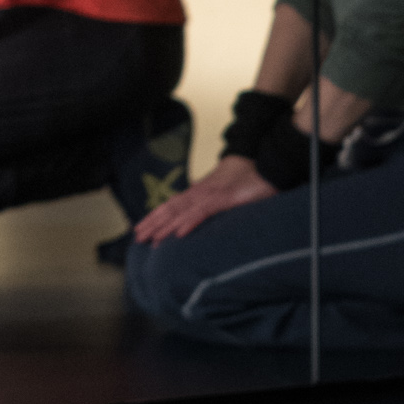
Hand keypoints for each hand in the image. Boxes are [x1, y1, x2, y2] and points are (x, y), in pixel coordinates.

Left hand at [130, 153, 275, 244]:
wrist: (266, 164)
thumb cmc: (248, 180)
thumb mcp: (228, 196)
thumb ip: (215, 206)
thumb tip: (205, 218)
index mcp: (200, 193)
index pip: (172, 206)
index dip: (156, 217)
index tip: (142, 229)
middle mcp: (200, 193)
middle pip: (170, 209)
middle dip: (153, 223)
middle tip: (137, 237)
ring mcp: (210, 195)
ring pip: (181, 211)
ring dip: (164, 226)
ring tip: (150, 238)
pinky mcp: (223, 199)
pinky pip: (202, 212)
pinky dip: (188, 222)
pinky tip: (178, 234)